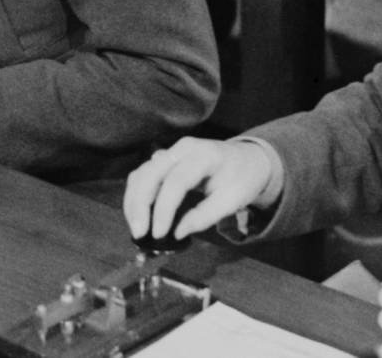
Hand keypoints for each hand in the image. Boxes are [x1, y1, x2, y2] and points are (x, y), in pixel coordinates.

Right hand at [122, 137, 279, 241]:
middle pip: (150, 173)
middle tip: (139, 233)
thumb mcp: (232, 200)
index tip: (158, 234)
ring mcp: (171, 151)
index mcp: (203, 156)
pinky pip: (143, 175)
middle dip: (139, 204)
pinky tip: (138, 215)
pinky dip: (137, 195)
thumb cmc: (242, 179)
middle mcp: (182, 148)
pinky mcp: (164, 159)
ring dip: (134, 201)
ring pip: (142, 173)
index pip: (176, 181)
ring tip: (137, 228)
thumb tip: (177, 233)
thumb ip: (205, 216)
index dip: (164, 209)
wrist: (248, 158)